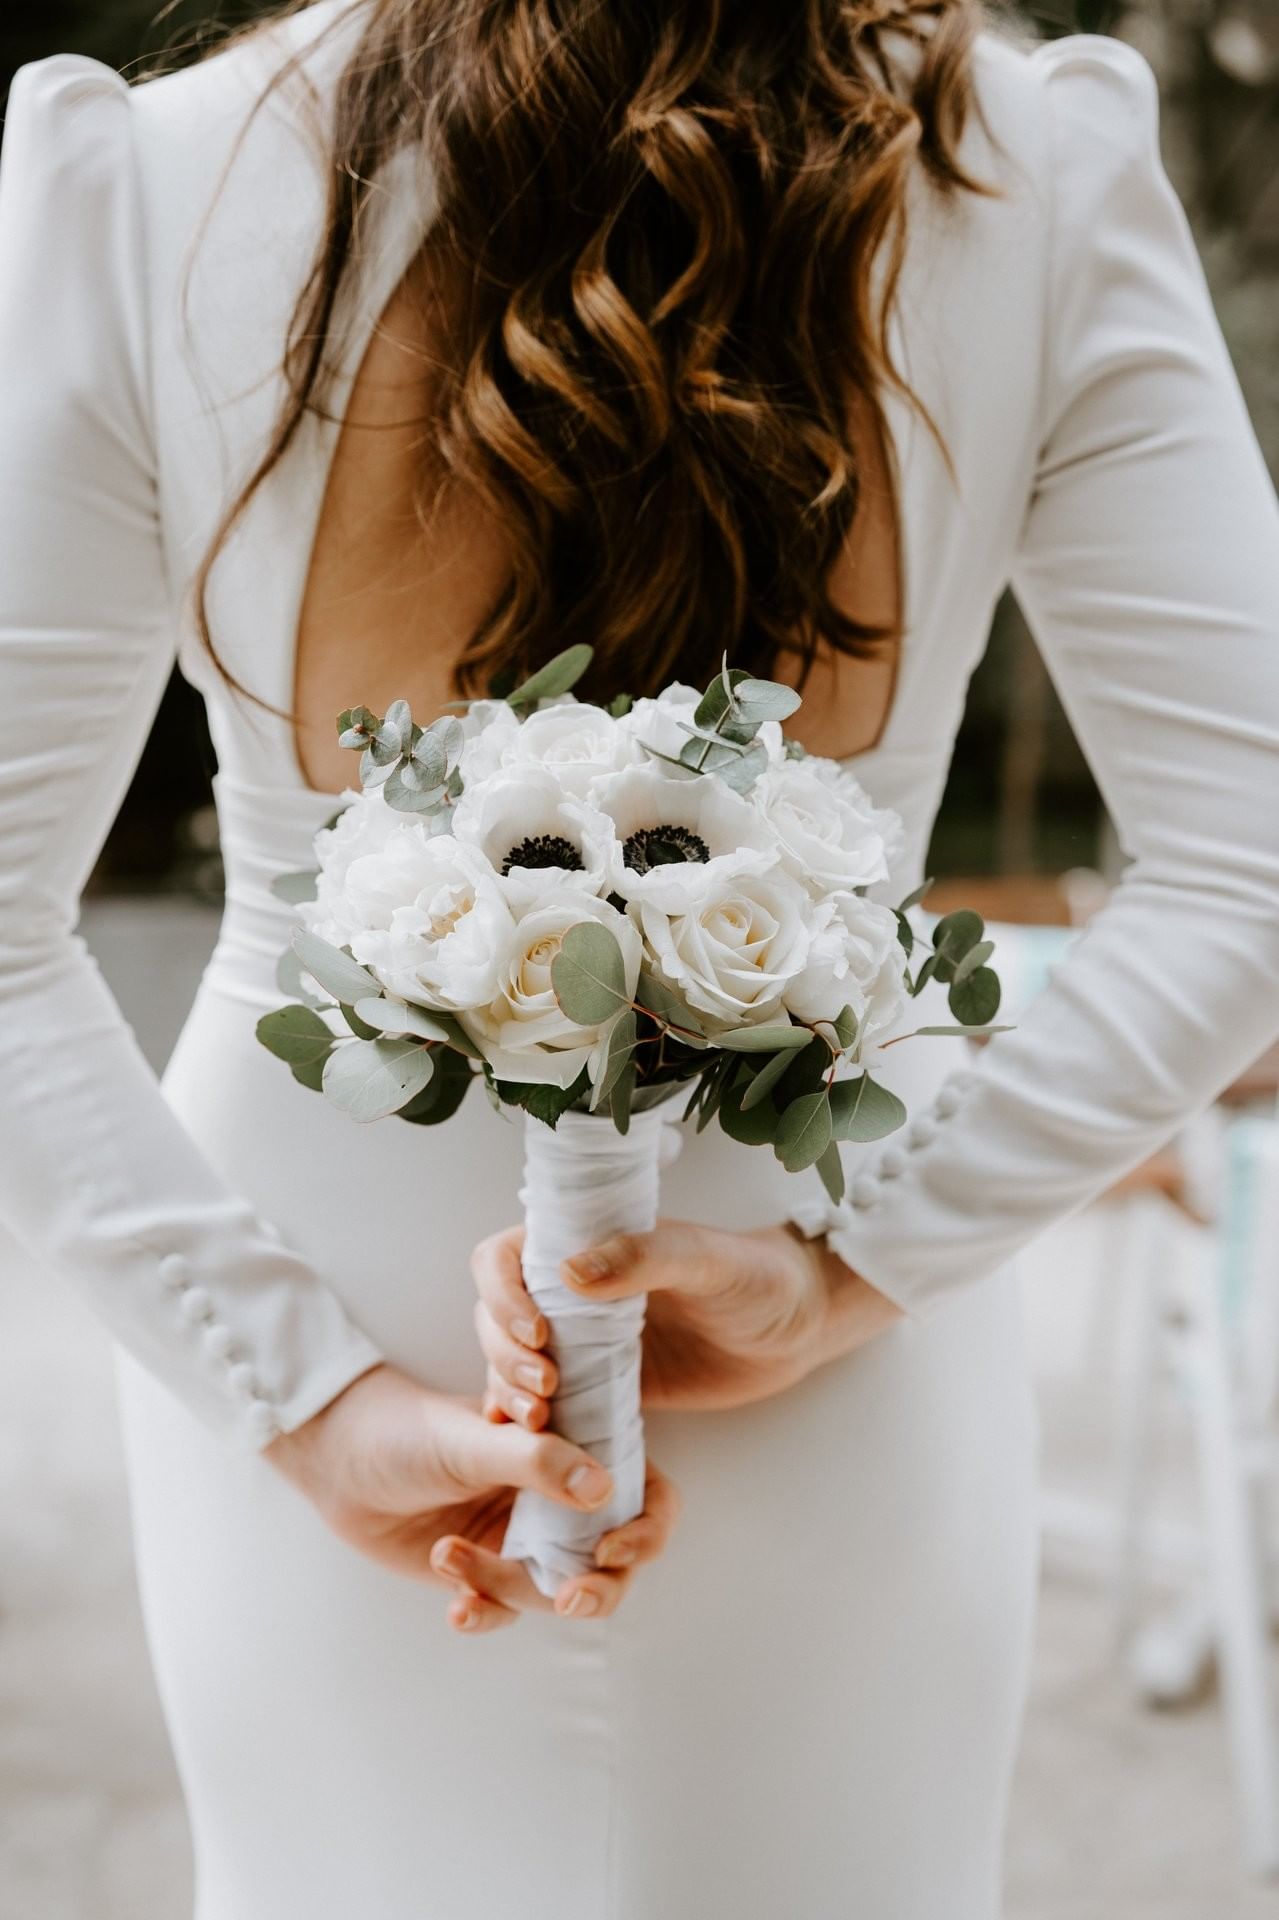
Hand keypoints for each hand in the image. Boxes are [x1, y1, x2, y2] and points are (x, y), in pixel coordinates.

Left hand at [264, 1362, 678, 1631]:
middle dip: (598, 1588)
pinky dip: (485, 1612)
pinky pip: (506, 1609)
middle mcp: (560, 1497)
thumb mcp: (470, 1440)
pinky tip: (455, 1607)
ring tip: (451, 1559)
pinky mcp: (486, 1570)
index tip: (610, 1547)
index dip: (646, 1526)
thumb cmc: (409, 1429)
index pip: (646, 1491)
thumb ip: (535, 1461)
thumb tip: (604, 1488)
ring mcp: (524, 1536)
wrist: (340, 1461)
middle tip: (565, 1600)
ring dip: (513, 1591)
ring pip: (557, 1591)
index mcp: (574, 1448)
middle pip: (615, 1559)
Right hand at [472, 1220, 902, 1416]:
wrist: (796, 1328)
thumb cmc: (756, 1278)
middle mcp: (571, 1293)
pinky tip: (536, 1446)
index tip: (536, 1332)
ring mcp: (582, 1343)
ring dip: (510, 1390)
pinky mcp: (600, 1389)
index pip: (505, 1257)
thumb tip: (570, 1272)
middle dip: (503, 1352)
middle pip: (496, 1316)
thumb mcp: (705, 1260)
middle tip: (544, 1388)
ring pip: (511, 1364)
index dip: (502, 1293)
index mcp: (584, 1244)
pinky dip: (530, 1425)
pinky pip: (547, 1408)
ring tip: (539, 1422)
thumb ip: (644, 1258)